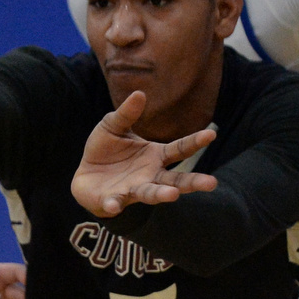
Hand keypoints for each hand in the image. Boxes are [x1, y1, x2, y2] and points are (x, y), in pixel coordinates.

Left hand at [72, 91, 216, 217]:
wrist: (86, 175)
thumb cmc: (105, 150)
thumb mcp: (113, 126)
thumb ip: (126, 114)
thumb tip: (140, 93)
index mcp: (156, 156)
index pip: (180, 149)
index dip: (195, 142)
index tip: (212, 134)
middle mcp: (151, 175)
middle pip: (176, 180)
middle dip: (193, 182)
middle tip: (211, 183)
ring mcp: (134, 189)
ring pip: (152, 193)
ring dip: (161, 195)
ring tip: (172, 195)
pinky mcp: (114, 200)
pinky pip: (115, 202)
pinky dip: (114, 204)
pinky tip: (113, 205)